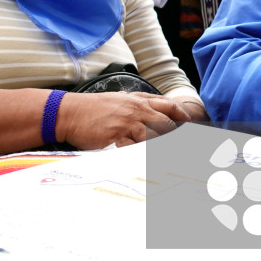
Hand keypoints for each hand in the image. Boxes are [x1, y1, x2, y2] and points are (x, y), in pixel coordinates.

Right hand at [57, 92, 194, 148]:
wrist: (69, 112)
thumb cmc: (93, 108)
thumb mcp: (120, 99)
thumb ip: (138, 104)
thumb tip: (154, 112)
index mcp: (139, 100)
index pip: (169, 105)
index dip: (182, 116)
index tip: (190, 125)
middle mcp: (137, 109)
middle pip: (167, 122)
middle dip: (176, 135)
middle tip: (184, 147)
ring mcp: (128, 122)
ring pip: (155, 135)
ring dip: (161, 146)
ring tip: (169, 158)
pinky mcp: (118, 135)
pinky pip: (136, 147)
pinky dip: (143, 154)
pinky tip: (147, 161)